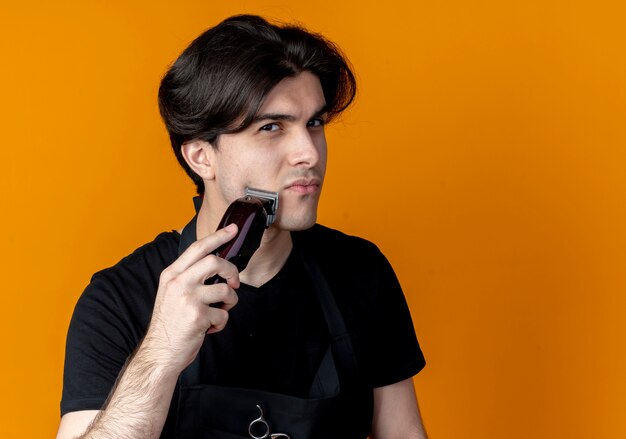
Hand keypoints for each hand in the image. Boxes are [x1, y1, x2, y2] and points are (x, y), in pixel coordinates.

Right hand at [143, 224, 240, 372]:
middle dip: (231, 272)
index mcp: (171, 275)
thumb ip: (188, 277)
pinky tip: (209, 328)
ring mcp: (188, 299)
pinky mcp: (198, 316)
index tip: (232, 230)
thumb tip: (216, 266)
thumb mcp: (171, 293)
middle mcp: (179, 283)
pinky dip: (221, 323)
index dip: (218, 236)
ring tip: (219, 311)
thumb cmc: (169, 324)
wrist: (159, 352)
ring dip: (230, 303)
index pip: (197, 247)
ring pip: (225, 290)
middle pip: (215, 262)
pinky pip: (223, 315)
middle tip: (234, 283)